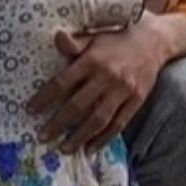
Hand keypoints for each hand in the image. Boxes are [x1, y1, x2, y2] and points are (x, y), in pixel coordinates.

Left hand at [27, 23, 163, 151]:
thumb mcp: (94, 36)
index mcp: (92, 60)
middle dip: (58, 123)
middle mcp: (107, 77)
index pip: (62, 83)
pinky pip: (119, 124)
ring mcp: (123, 91)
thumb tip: (56, 37)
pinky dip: (104, 138)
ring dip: (79, 136)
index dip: (45, 98)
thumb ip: (75, 43)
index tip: (30, 110)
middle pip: (78, 105)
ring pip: (98, 119)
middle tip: (42, 137)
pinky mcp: (137, 101)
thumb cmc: (116, 39)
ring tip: (63, 149)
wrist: (154, 41)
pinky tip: (90, 148)